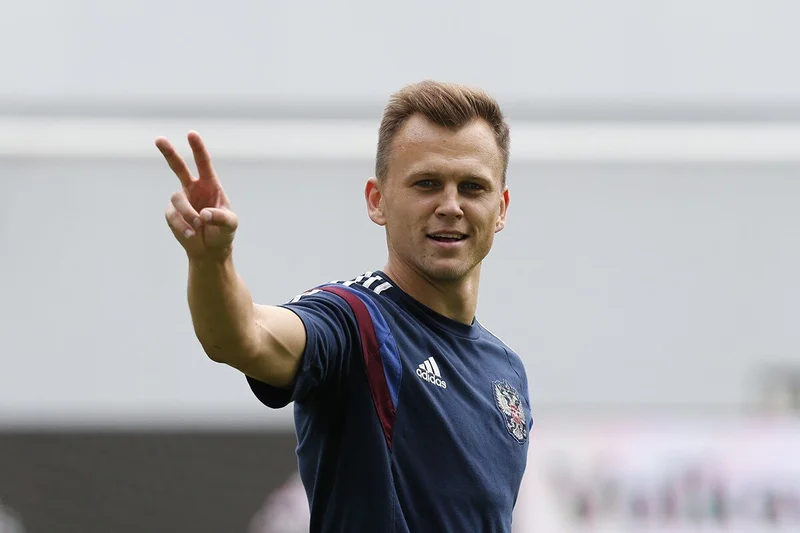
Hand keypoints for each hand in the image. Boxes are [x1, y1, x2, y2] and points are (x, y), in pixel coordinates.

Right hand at [157, 131, 237, 259]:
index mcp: (211, 185)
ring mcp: (181, 200)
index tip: (191, 134)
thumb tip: (203, 214)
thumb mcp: (230, 224)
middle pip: (178, 167)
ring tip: (198, 227)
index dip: (198, 149)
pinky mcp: (171, 214)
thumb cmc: (223, 233)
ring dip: (188, 214)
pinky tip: (191, 235)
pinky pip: (172, 216)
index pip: (203, 163)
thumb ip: (222, 218)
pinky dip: (182, 226)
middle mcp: (194, 189)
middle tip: (159, 139)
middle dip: (169, 153)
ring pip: (177, 199)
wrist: (210, 250)